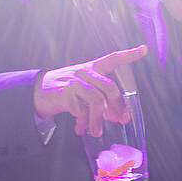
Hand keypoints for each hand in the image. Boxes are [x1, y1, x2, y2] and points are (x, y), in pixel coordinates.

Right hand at [33, 45, 148, 136]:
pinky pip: (81, 111)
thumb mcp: (81, 87)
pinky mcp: (65, 94)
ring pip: (97, 101)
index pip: (112, 58)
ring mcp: (74, 82)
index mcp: (91, 69)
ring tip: (96, 131)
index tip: (144, 49)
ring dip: (98, 120)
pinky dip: (83, 122)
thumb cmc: (64, 90)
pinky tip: (80, 128)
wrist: (37, 91)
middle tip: (121, 120)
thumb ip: (98, 97)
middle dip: (118, 106)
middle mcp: (84, 73)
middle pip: (109, 87)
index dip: (129, 54)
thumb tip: (115, 116)